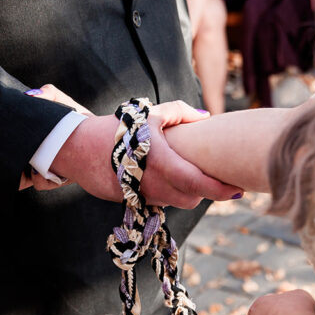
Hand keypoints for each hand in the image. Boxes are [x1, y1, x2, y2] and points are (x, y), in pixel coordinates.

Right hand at [35, 85, 242, 207]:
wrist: (77, 148)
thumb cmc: (117, 128)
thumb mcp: (149, 113)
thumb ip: (180, 112)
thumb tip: (206, 117)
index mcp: (159, 161)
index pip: (197, 183)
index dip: (220, 190)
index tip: (237, 189)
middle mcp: (152, 183)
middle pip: (191, 198)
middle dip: (206, 192)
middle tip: (219, 180)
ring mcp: (141, 195)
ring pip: (175, 201)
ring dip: (187, 192)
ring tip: (192, 176)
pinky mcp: (132, 201)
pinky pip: (158, 201)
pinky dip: (168, 192)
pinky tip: (165, 177)